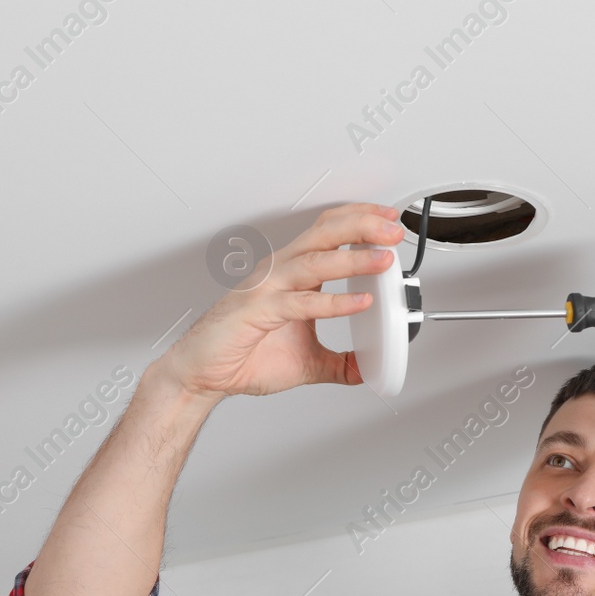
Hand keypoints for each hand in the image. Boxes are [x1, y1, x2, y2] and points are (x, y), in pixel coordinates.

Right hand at [156, 203, 402, 398]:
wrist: (202, 375)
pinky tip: (359, 303)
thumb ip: (339, 363)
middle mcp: (278, 274)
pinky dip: (333, 302)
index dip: (358, 221)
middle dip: (362, 227)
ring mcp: (266, 289)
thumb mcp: (307, 362)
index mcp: (290, 275)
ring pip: (314, 262)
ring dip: (353, 258)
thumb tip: (366, 369)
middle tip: (392, 229)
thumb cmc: (240, 357)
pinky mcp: (258, 311)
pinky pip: (301, 302)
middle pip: (324, 235)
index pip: (327, 234)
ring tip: (383, 258)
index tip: (388, 221)